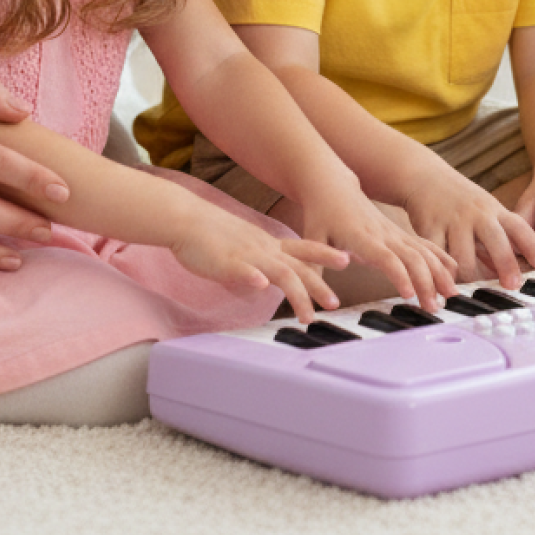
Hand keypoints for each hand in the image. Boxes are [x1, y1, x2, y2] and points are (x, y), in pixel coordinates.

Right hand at [162, 200, 349, 321]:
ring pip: (279, 273)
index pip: (304, 249)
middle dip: (319, 286)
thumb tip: (269, 282)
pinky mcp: (226, 261)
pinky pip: (242, 270)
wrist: (187, 219)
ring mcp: (247, 255)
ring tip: (307, 316)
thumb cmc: (213, 235)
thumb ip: (261, 262)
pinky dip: (254, 278)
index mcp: (268, 244)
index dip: (326, 254)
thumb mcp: (246, 247)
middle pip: (299, 266)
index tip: (347, 260)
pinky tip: (262, 287)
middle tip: (335, 303)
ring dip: (297, 294)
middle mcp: (263, 248)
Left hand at [297, 189, 457, 310]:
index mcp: (362, 236)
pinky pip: (426, 245)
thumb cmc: (321, 215)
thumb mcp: (311, 239)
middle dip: (426, 281)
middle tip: (434, 307)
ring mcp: (395, 232)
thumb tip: (325, 301)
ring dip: (438, 272)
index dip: (399, 275)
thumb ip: (314, 270)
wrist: (333, 186)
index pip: (385, 257)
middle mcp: (383, 234)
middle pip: (412, 256)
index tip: (409, 295)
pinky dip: (441, 259)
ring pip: (423, 251)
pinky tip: (453, 274)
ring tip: (451, 296)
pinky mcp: (400, 233)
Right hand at [399, 162, 534, 287]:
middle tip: (512, 285)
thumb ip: (504, 241)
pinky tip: (442, 286)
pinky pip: (436, 254)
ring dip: (468, 277)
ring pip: (463, 255)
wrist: (426, 176)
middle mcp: (477, 214)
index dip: (533, 246)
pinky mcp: (430, 226)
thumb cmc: (464, 203)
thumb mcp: (487, 212)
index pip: (519, 227)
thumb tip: (528, 273)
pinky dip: (439, 272)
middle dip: (506, 263)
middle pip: (496, 239)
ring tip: (472, 295)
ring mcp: (454, 220)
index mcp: (495, 211)